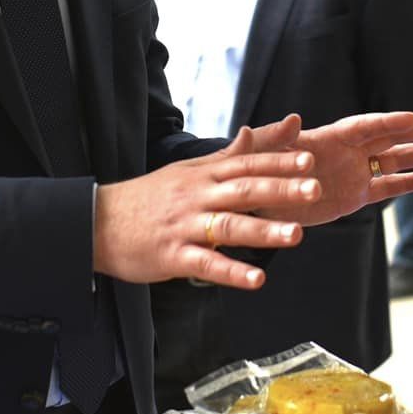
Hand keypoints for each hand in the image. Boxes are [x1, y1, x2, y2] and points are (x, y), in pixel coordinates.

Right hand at [94, 127, 317, 289]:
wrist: (98, 221)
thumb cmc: (149, 197)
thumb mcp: (188, 169)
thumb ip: (226, 156)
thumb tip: (256, 133)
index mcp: (203, 174)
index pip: (246, 164)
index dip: (279, 162)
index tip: (310, 160)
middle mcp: (197, 196)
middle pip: (243, 190)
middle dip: (281, 189)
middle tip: (315, 189)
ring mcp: (185, 226)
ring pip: (229, 226)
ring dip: (264, 231)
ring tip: (296, 235)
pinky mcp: (172, 256)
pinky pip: (206, 264)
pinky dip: (232, 272)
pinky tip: (256, 280)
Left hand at [239, 110, 412, 228]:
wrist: (256, 203)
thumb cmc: (256, 170)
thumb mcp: (264, 152)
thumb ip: (277, 136)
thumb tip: (291, 118)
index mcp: (329, 137)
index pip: (365, 127)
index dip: (388, 122)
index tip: (412, 117)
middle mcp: (348, 152)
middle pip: (389, 137)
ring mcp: (354, 173)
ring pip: (395, 161)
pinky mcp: (355, 197)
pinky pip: (386, 188)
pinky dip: (408, 184)